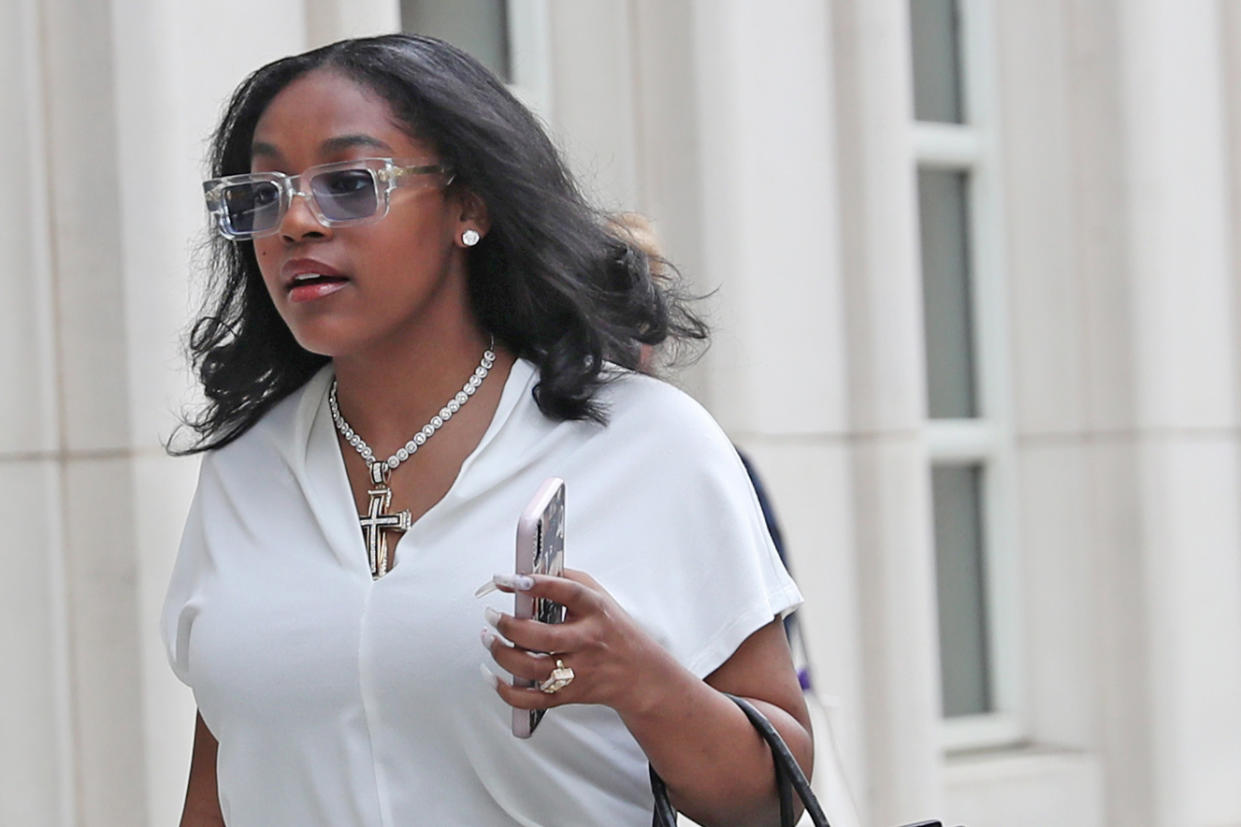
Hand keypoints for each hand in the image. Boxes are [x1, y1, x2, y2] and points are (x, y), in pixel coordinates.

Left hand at [479, 569, 681, 718]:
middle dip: (509, 625)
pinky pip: (533, 699)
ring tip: (488, 638)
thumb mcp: (599, 597)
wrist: (640, 674)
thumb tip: (525, 573)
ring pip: (532, 668)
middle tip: (491, 615)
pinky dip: (507, 691)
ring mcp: (579, 670)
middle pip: (543, 637)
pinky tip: (493, 676)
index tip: (512, 578)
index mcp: (595, 610)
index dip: (538, 584)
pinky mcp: (570, 694)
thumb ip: (566, 581)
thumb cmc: (613, 629)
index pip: (567, 592)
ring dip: (502, 653)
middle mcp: (588, 640)